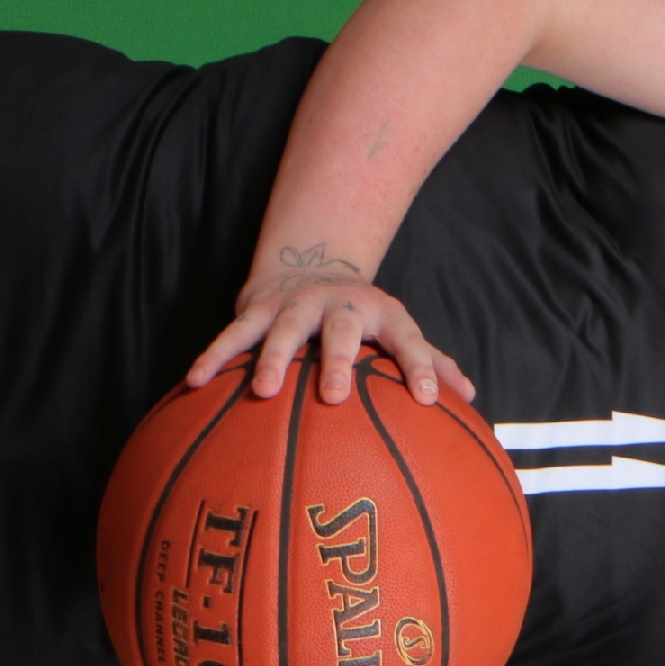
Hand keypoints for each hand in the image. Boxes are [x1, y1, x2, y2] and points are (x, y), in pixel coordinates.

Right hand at [183, 251, 475, 405]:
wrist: (309, 267)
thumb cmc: (361, 318)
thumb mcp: (397, 331)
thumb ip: (431, 363)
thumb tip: (471, 397)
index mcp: (380, 314)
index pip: (407, 338)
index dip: (419, 366)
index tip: (425, 398)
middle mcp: (339, 305)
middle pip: (340, 329)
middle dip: (337, 360)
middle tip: (334, 396)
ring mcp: (294, 304)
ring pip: (282, 329)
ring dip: (272, 358)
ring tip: (264, 391)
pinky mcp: (257, 308)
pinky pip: (232, 334)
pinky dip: (214, 356)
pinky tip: (193, 382)